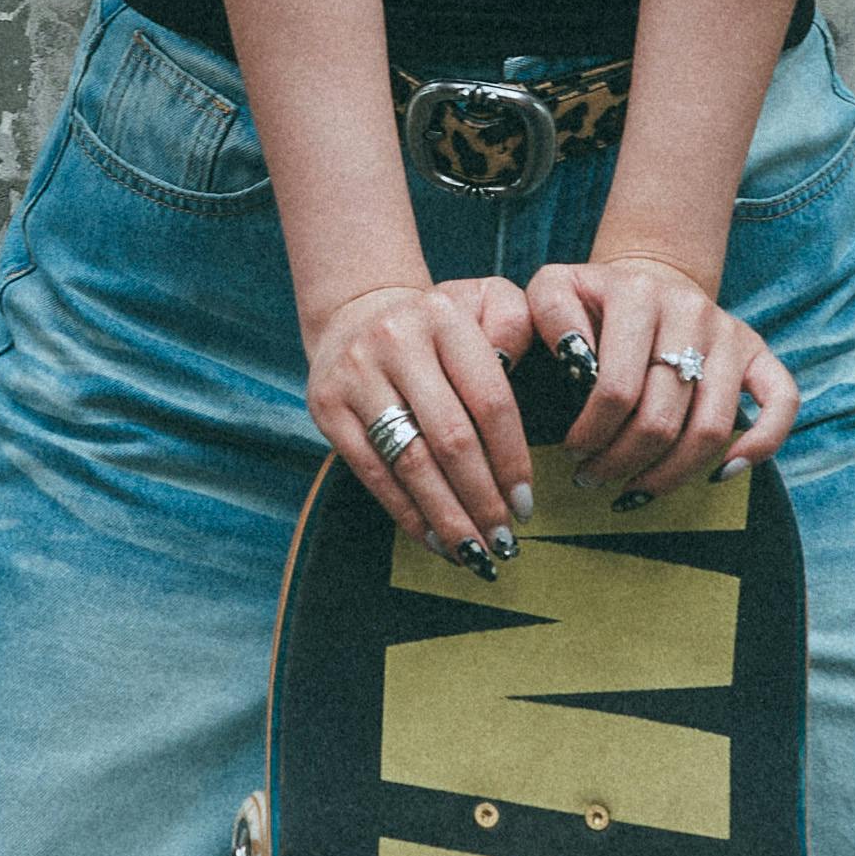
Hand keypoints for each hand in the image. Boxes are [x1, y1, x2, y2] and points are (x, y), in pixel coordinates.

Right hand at [303, 268, 541, 563]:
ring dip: (448, 516)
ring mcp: (357, 375)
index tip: (526, 505)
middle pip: (450, 439)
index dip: (512, 460)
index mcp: (445, 318)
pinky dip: (408, 513)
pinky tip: (436, 539)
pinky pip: (374, 473)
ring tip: (475, 551)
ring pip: (411, 462)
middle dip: (482, 499)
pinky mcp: (328, 407)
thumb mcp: (483, 303)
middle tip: (504, 540)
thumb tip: (520, 367)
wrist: (354, 316)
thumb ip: (515, 325)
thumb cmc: (437, 326)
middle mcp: (397, 341)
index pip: (490, 401)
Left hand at [523, 249, 797, 497]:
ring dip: (670, 474)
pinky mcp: (757, 351)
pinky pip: (781, 402)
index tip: (574, 451)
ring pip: (711, 427)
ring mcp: (730, 333)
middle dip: (621, 462)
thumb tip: (574, 361)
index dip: (591, 433)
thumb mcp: (553, 289)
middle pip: (661, 417)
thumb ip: (548, 316)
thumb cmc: (592, 301)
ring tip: (633, 490)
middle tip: (593, 479)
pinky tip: (722, 475)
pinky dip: (760, 445)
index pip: (615, 388)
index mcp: (637, 294)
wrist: (647, 280)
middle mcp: (690, 310)